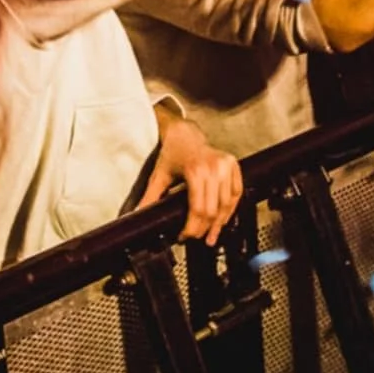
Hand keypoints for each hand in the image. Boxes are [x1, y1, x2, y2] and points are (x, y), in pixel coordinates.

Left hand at [140, 117, 242, 245]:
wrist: (185, 134)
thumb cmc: (172, 153)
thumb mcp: (159, 175)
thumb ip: (150, 197)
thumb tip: (136, 215)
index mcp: (194, 171)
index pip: (198, 209)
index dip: (192, 228)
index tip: (184, 236)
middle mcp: (213, 168)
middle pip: (213, 210)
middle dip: (204, 229)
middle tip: (196, 238)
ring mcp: (226, 166)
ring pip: (226, 204)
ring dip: (219, 223)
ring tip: (211, 236)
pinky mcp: (233, 165)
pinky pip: (236, 193)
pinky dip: (231, 209)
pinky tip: (223, 219)